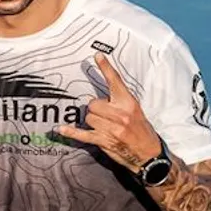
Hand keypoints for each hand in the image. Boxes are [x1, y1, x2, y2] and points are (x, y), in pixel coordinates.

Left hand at [57, 53, 162, 171]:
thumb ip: (120, 102)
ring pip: (88, 118)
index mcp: (129, 103)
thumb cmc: (141, 131)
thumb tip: (102, 97)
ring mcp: (111, 128)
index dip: (106, 68)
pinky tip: (61, 129)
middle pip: (93, 103)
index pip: (115, 82)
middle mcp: (120, 114)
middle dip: (95, 109)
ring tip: (103, 127)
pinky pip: (82, 134)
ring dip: (92, 122)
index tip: (97, 56)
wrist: (149, 154)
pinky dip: (71, 132)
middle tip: (104, 116)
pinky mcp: (104, 141)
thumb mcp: (136, 111)